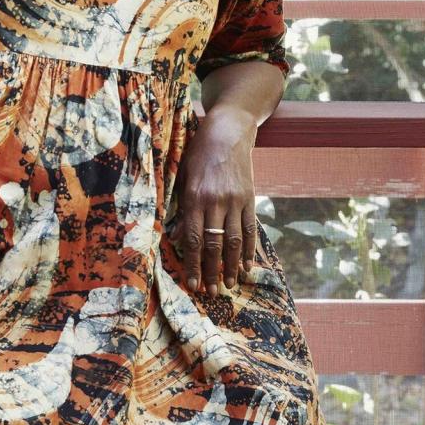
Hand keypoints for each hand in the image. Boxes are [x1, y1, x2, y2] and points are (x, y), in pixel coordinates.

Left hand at [174, 106, 257, 294]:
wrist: (227, 132)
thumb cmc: (197, 154)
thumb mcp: (182, 177)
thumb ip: (180, 207)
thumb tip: (175, 238)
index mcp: (194, 197)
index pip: (192, 238)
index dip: (192, 263)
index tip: (193, 283)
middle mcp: (215, 202)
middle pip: (214, 244)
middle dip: (212, 270)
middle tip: (212, 292)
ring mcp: (235, 201)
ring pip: (234, 241)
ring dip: (233, 266)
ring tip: (231, 285)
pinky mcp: (249, 198)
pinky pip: (250, 229)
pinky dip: (250, 249)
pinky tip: (249, 266)